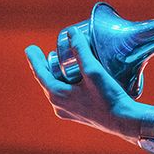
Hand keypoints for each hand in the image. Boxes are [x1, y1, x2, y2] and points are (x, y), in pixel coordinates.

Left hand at [25, 27, 145, 142]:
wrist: (123, 120)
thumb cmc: (107, 97)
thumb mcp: (93, 71)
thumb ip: (81, 51)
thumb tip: (71, 32)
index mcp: (57, 95)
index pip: (40, 73)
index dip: (34, 59)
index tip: (30, 48)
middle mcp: (59, 105)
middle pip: (47, 82)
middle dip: (44, 67)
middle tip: (42, 54)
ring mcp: (68, 111)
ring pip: (56, 89)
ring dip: (55, 76)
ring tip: (57, 65)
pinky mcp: (78, 114)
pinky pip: (66, 96)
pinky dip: (65, 85)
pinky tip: (73, 81)